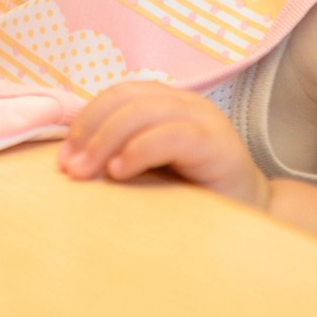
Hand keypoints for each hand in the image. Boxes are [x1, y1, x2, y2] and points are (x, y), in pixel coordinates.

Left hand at [58, 81, 270, 207]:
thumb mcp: (152, 172)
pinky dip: (139, 150)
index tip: (62, 159)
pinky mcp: (217, 142)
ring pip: (143, 110)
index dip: (85, 121)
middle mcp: (185, 103)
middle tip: (69, 169)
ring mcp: (203, 118)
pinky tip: (119, 171)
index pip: (117, 95)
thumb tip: (71, 164)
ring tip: (85, 172)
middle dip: (90, 131)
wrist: (254, 221)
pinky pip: (171, 135)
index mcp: (167, 103)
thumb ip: (121, 157)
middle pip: (125, 98)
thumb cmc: (197, 199)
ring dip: (105, 140)